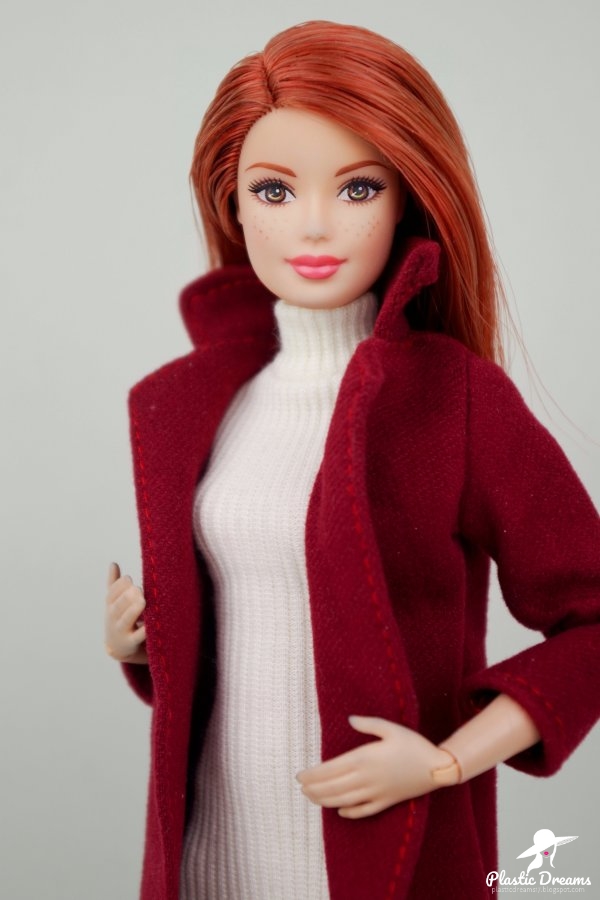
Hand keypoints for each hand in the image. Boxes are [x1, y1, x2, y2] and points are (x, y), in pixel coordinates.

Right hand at [104, 562, 147, 662]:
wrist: (119, 647)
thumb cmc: (119, 618)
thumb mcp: (114, 602)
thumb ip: (114, 584)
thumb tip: (113, 563)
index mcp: (110, 606)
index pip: (111, 594)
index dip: (119, 586)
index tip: (129, 579)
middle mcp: (113, 618)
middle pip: (117, 605)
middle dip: (126, 596)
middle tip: (138, 589)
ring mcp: (121, 631)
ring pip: (125, 620)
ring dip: (133, 610)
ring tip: (142, 601)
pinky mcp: (131, 643)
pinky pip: (137, 637)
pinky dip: (143, 631)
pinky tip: (150, 624)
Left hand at [296, 715, 456, 818]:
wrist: (438, 767)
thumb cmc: (413, 744)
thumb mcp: (391, 728)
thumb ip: (368, 724)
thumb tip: (349, 719)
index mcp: (365, 758)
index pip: (331, 769)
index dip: (313, 774)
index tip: (299, 775)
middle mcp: (367, 778)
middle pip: (334, 787)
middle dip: (314, 789)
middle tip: (300, 788)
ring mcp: (376, 792)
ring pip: (344, 801)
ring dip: (325, 801)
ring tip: (312, 799)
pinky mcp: (387, 802)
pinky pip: (364, 811)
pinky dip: (349, 813)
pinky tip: (340, 811)